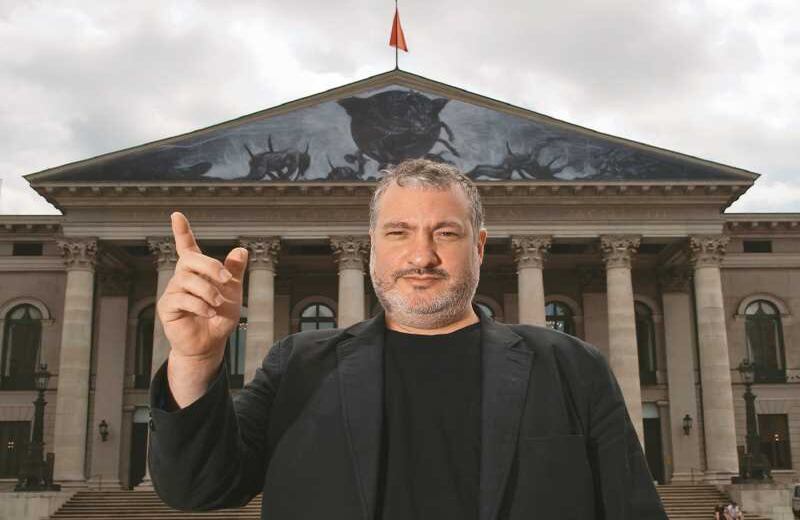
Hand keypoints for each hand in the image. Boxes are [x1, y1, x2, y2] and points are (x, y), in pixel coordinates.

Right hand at [157, 211, 248, 363]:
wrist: (211, 343)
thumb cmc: (220, 316)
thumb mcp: (233, 292)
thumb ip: (234, 271)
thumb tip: (241, 249)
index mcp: (197, 271)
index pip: (187, 246)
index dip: (182, 231)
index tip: (177, 215)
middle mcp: (182, 277)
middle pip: (189, 259)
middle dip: (210, 266)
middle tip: (226, 280)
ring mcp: (173, 291)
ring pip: (186, 280)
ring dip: (208, 291)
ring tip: (218, 304)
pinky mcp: (167, 307)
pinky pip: (181, 299)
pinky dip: (200, 305)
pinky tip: (208, 312)